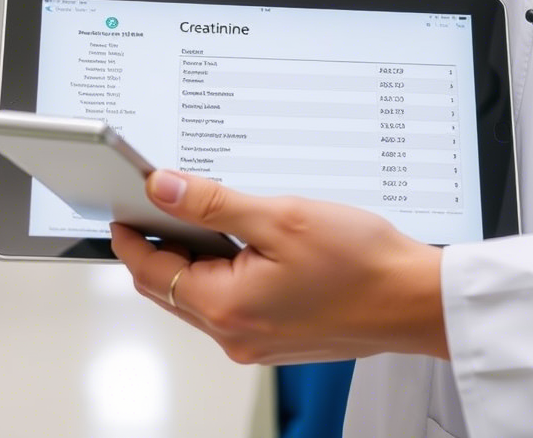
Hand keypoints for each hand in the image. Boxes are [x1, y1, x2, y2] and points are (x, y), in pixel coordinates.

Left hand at [110, 170, 447, 365]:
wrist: (413, 298)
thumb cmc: (359, 263)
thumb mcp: (278, 217)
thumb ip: (212, 205)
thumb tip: (163, 189)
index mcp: (227, 308)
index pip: (151, 271)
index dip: (130, 237)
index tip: (119, 210)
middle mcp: (235, 336)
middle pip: (168, 288)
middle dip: (155, 247)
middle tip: (155, 204)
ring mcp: (255, 342)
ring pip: (198, 296)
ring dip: (190, 259)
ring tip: (201, 215)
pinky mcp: (275, 338)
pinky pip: (227, 304)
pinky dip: (219, 273)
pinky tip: (239, 244)